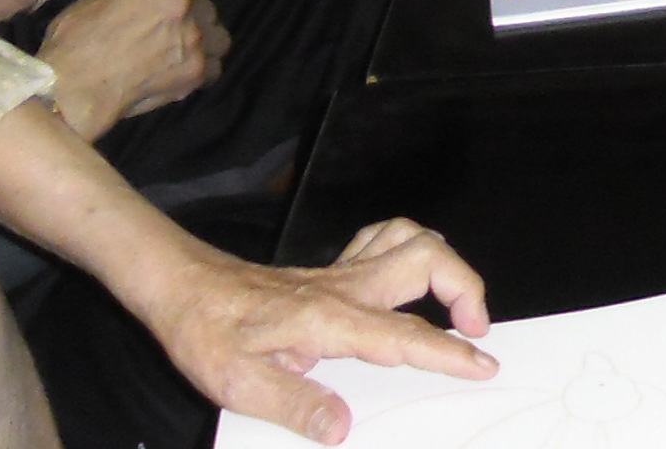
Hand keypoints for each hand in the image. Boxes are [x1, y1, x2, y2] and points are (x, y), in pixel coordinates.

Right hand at [41, 0, 226, 140]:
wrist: (74, 88)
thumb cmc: (73, 41)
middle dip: (184, 9)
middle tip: (165, 27)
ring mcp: (194, 34)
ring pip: (215, 30)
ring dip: (201, 36)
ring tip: (181, 48)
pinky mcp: (198, 67)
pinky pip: (215, 65)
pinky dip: (202, 68)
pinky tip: (183, 71)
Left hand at [136, 219, 496, 445]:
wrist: (182, 288)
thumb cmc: (207, 334)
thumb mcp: (238, 383)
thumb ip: (295, 405)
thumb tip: (341, 427)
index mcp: (330, 321)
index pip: (404, 335)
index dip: (449, 352)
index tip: (483, 365)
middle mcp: (345, 289)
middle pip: (427, 260)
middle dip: (466, 288)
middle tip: (473, 331)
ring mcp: (340, 273)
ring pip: (412, 238)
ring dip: (444, 263)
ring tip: (454, 302)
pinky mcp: (330, 269)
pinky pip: (383, 239)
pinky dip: (409, 249)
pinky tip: (404, 279)